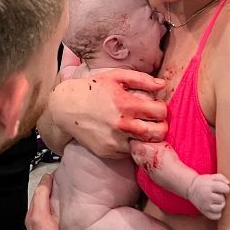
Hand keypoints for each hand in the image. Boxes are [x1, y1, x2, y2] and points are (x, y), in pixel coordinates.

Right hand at [49, 70, 167, 157]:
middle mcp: (122, 126)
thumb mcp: (116, 77)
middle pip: (158, 133)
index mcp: (126, 104)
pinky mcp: (108, 152)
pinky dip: (131, 144)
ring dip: (147, 137)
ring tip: (140, 128)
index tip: (155, 107)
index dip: (162, 109)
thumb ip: (141, 79)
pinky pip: (128, 152)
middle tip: (154, 121)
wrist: (66, 107)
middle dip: (161, 126)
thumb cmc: (93, 89)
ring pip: (145, 145)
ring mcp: (115, 142)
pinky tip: (124, 134)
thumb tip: (163, 84)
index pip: (160, 112)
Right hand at [187, 174, 229, 219]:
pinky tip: (214, 207)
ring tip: (215, 200)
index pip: (226, 189)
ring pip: (220, 208)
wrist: (190, 187)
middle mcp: (207, 197)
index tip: (221, 187)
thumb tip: (228, 184)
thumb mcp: (212, 176)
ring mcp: (205, 206)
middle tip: (216, 193)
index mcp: (209, 186)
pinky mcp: (204, 212)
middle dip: (221, 196)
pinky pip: (216, 216)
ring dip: (220, 204)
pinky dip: (217, 213)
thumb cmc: (204, 182)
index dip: (225, 188)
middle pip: (222, 199)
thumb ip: (222, 178)